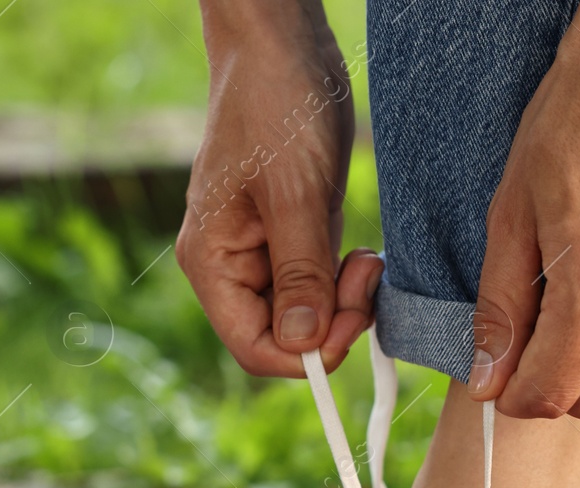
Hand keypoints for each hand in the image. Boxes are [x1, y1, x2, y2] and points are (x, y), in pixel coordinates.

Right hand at [175, 1, 382, 376]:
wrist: (281, 41)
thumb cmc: (275, 102)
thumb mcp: (295, 193)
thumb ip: (300, 272)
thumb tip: (303, 344)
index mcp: (212, 262)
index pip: (253, 347)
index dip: (304, 354)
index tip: (351, 326)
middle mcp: (231, 266)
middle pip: (283, 336)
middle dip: (330, 324)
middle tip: (367, 281)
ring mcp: (262, 252)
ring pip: (307, 314)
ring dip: (344, 303)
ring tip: (367, 261)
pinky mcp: (293, 235)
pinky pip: (319, 283)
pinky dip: (346, 282)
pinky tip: (364, 256)